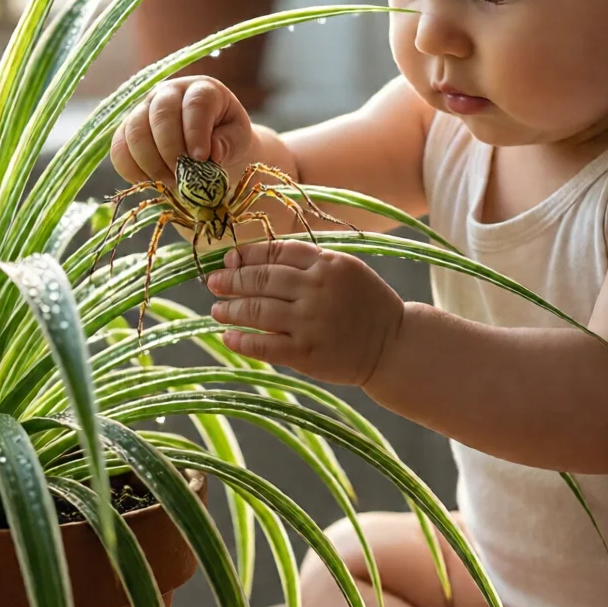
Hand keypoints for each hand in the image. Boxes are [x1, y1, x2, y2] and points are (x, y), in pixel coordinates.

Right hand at [109, 76, 252, 185]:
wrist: (208, 143)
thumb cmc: (226, 137)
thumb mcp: (238, 138)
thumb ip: (229, 142)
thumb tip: (213, 152)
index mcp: (202, 89)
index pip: (195, 104)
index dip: (196, 132)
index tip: (201, 159)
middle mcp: (169, 92)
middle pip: (160, 115)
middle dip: (171, 151)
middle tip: (183, 177)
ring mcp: (144, 108)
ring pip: (135, 131)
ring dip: (151, 163)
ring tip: (170, 182)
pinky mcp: (127, 129)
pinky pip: (119, 148)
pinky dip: (131, 169)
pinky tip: (150, 182)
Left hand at [207, 240, 404, 386]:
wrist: (393, 345)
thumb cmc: (366, 304)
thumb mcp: (345, 269)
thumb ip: (308, 261)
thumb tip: (258, 259)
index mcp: (327, 264)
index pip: (276, 253)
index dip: (248, 255)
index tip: (230, 260)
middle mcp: (317, 289)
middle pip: (262, 280)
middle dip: (232, 281)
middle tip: (214, 283)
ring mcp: (310, 322)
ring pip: (258, 311)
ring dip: (231, 310)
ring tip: (216, 310)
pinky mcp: (306, 353)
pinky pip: (264, 345)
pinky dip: (242, 340)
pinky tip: (228, 337)